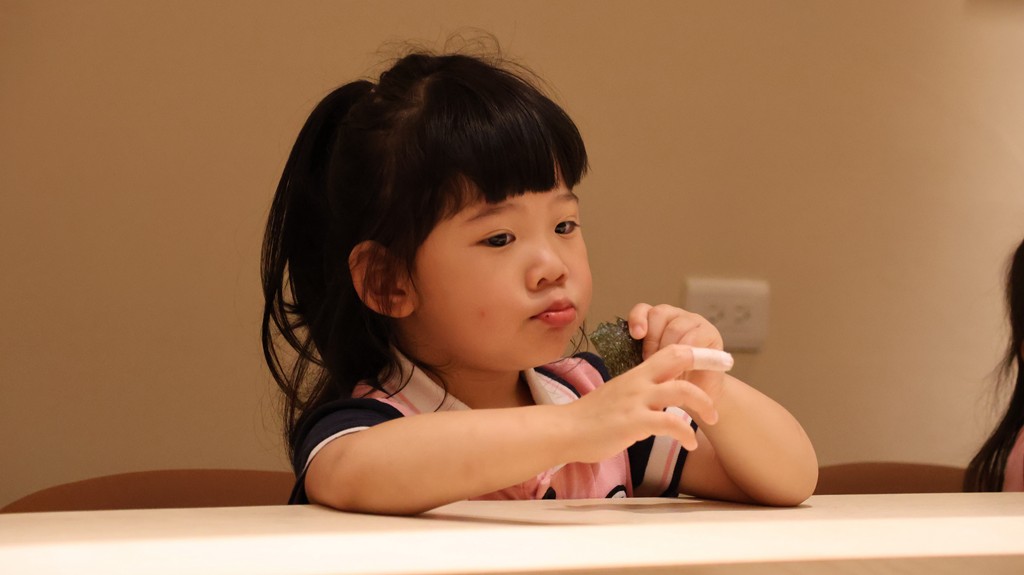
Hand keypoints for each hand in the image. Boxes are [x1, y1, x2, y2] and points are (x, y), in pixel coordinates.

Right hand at [564, 345, 719, 462]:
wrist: (565, 430)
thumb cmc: (590, 419)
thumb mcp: (617, 397)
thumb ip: (638, 395)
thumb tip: (657, 403)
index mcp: (636, 375)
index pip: (670, 351)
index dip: (696, 353)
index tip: (716, 358)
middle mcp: (638, 382)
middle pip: (679, 358)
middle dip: (706, 366)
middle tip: (720, 383)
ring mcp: (637, 401)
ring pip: (682, 391)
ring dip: (704, 404)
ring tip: (711, 419)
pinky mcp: (634, 422)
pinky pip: (670, 423)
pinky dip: (686, 434)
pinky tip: (689, 444)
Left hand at [626, 303, 725, 401]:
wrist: (700, 394)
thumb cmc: (672, 380)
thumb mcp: (651, 365)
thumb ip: (640, 353)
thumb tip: (621, 351)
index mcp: (657, 321)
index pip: (643, 310)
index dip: (637, 318)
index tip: (636, 335)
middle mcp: (675, 317)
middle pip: (658, 314)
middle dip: (652, 339)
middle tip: (651, 360)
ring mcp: (694, 322)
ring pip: (675, 326)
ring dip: (668, 347)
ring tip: (667, 366)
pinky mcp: (710, 333)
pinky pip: (695, 336)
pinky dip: (686, 351)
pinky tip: (683, 365)